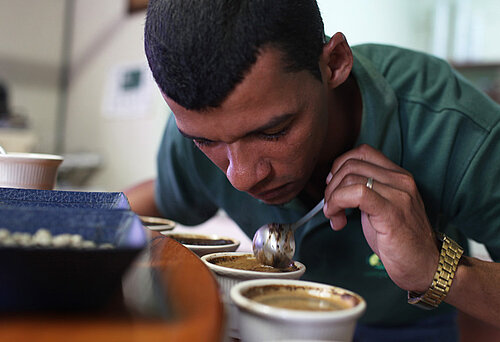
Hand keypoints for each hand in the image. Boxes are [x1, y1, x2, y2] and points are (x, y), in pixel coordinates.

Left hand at [323, 144, 438, 292]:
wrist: (426, 266)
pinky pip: (357, 193)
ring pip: (351, 177)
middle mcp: (401, 180)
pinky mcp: (392, 212)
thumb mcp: (381, 207)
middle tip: (330, 206)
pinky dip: (338, 202)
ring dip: (332, 197)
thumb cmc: (401, 240)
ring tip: (334, 216)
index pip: (363, 152)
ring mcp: (399, 195)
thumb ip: (365, 191)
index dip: (340, 166)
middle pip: (352, 164)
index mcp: (398, 176)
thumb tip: (334, 184)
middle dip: (332, 185)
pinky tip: (337, 218)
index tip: (333, 186)